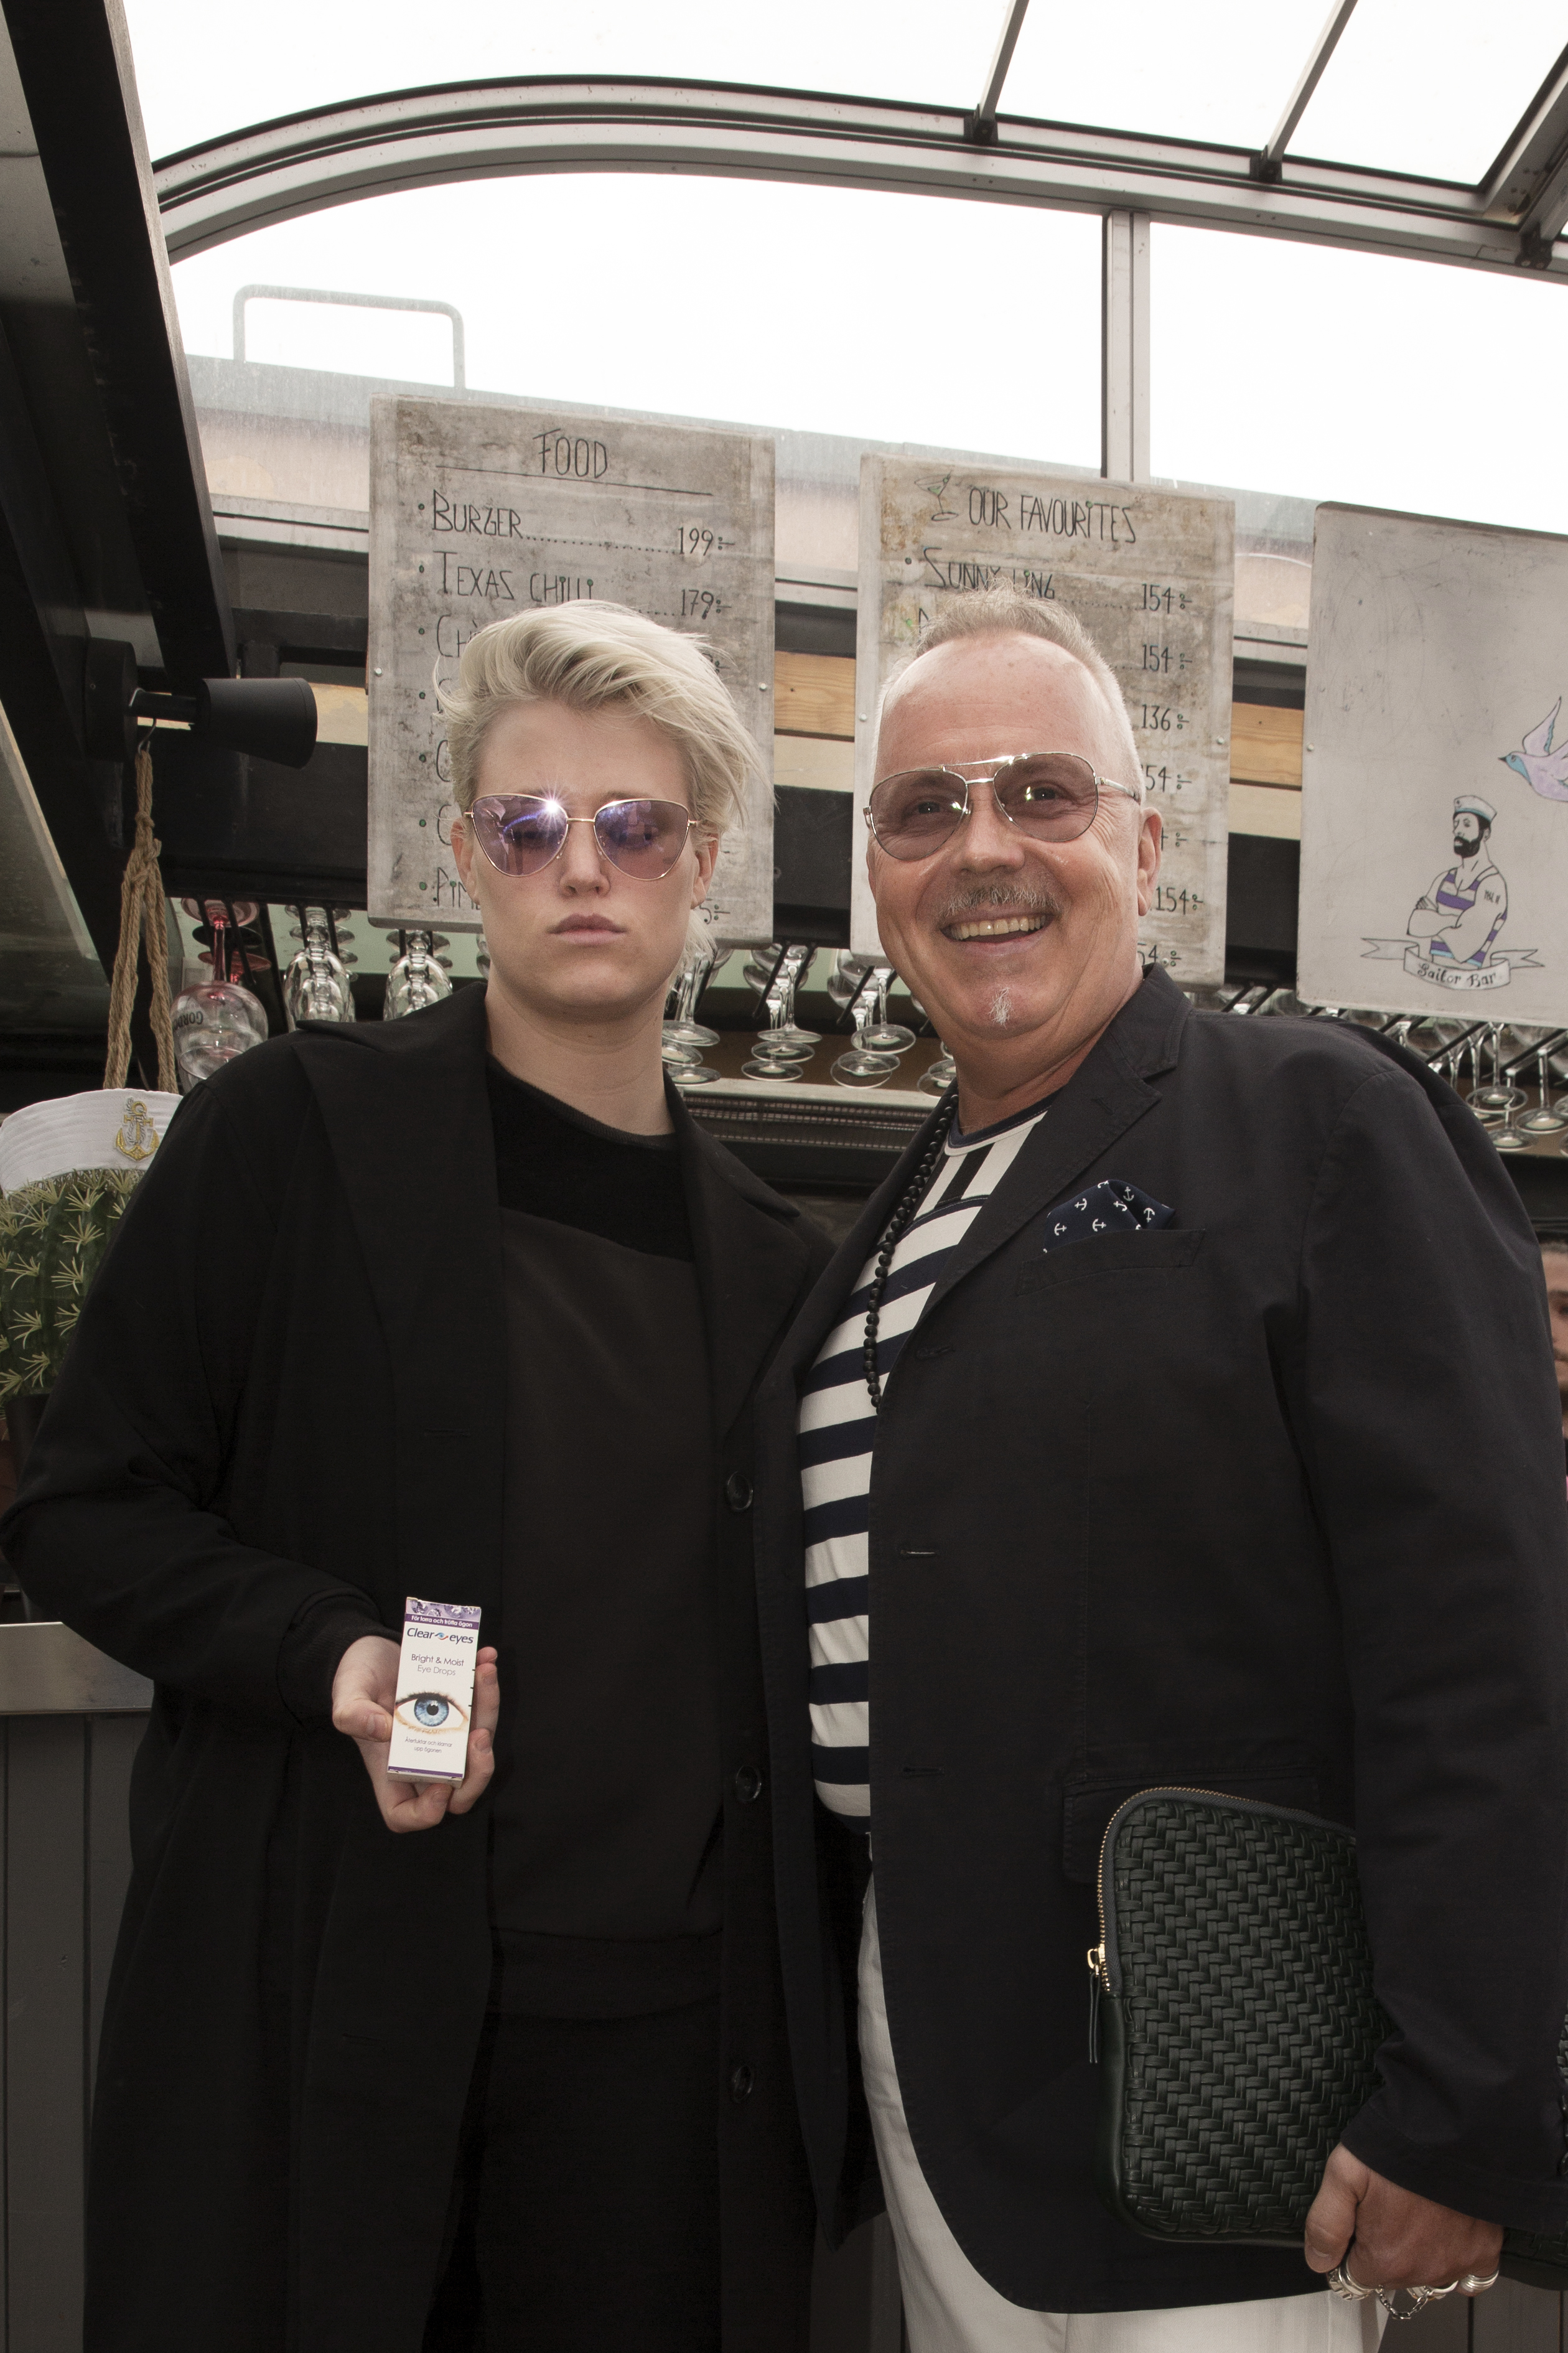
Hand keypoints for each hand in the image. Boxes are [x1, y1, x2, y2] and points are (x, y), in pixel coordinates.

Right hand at [331, 1634, 498, 1833]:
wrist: (371, 1649)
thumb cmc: (355, 1679)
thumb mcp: (346, 1694)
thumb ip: (353, 1714)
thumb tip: (382, 1729)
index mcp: (389, 1769)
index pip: (407, 1814)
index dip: (428, 1812)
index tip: (441, 1785)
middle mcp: (422, 1758)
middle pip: (460, 1790)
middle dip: (479, 1770)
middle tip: (479, 1735)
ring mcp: (445, 1736)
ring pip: (478, 1745)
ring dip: (488, 1711)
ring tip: (484, 1673)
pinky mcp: (460, 1711)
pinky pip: (483, 1709)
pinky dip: (488, 1685)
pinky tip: (485, 1658)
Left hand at [1304, 2143, 1501, 2294]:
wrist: (1455, 2131)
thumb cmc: (1399, 2147)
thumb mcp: (1343, 2173)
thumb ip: (1326, 2225)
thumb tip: (1318, 2260)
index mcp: (1386, 2259)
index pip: (1356, 2276)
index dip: (1352, 2247)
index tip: (1358, 2224)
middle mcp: (1424, 2271)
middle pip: (1392, 2275)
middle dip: (1385, 2249)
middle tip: (1388, 2207)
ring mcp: (1457, 2264)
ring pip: (1427, 2275)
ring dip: (1419, 2253)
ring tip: (1417, 2213)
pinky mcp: (1484, 2252)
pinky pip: (1469, 2273)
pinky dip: (1456, 2255)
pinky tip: (1448, 2228)